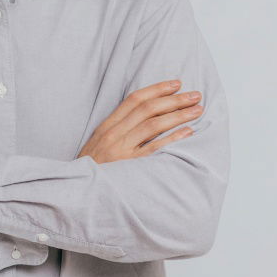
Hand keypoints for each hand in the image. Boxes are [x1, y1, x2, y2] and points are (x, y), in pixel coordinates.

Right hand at [76, 79, 201, 162]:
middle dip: (174, 100)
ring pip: (153, 125)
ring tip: (197, 110)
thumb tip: (147, 115)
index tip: (176, 84)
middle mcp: (114, 134)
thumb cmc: (93, 168)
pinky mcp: (130, 167)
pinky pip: (155, 149)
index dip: (157, 89)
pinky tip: (188, 132)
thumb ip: (119, 128)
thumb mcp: (100, 142)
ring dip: (178, 115)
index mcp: (108, 125)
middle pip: (148, 109)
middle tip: (195, 95)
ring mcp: (122, 150)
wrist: (79, 192)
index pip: (135, 99)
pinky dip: (172, 138)